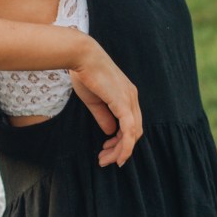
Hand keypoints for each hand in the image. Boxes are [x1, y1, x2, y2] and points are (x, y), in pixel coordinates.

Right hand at [69, 39, 142, 167]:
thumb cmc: (85, 73)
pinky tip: (117, 156)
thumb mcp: (94, 100)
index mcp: (127, 96)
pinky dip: (125, 146)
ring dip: (120, 151)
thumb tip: (110, 132)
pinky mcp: (122, 102)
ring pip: (133, 134)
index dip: (121, 141)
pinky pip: (129, 130)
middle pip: (134, 132)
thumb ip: (103, 116)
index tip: (106, 150)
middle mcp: (132, 98)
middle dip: (120, 149)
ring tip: (105, 160)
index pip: (131, 124)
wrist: (82, 55)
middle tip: (105, 160)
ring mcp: (129, 100)